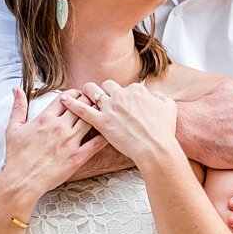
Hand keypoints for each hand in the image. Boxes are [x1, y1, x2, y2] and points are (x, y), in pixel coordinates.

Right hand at [0, 87, 107, 213]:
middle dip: (87, 100)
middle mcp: (60, 127)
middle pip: (81, 106)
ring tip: (101, 112)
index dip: (74, 94)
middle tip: (92, 102)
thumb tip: (17, 89)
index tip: (77, 95)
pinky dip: (104, 135)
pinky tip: (109, 131)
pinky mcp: (78, 157)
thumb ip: (18, 107)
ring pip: (90, 120)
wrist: (23, 180)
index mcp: (46, 118)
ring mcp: (70, 142)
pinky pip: (97, 143)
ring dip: (97, 114)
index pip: (65, 97)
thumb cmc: (17, 155)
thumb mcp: (13, 128)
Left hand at [63, 80, 177, 165]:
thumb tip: (156, 95)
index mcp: (136, 90)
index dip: (122, 95)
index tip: (122, 102)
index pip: (124, 86)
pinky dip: (71, 103)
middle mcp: (121, 95)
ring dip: (86, 92)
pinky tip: (63, 99)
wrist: (155, 148)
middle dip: (102, 90)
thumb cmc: (163, 131)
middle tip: (100, 97)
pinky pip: (81, 109)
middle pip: (106, 85)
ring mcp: (109, 107)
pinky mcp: (101, 121)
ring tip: (81, 94)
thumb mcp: (169, 109)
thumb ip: (162, 98)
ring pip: (91, 91)